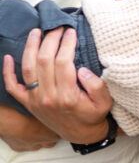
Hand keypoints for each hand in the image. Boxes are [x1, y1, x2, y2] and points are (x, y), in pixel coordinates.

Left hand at [3, 27, 113, 143]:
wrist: (81, 135)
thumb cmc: (93, 116)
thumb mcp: (105, 103)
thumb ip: (97, 86)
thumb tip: (82, 70)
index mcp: (68, 96)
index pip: (63, 62)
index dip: (66, 43)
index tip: (71, 31)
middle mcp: (48, 97)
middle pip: (44, 61)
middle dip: (50, 39)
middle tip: (57, 27)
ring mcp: (35, 100)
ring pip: (28, 68)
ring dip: (30, 47)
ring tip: (36, 32)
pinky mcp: (28, 103)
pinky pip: (13, 87)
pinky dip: (8, 72)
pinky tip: (8, 57)